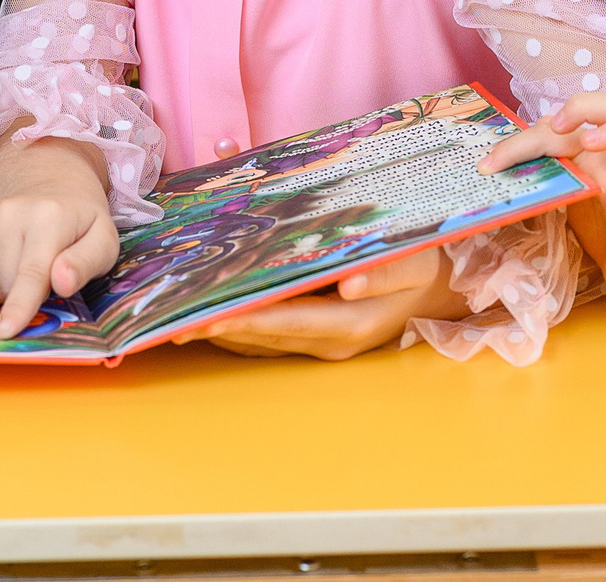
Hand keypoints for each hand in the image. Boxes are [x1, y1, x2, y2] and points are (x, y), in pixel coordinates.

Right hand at [0, 143, 121, 337]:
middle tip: (39, 284)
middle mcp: (10, 212)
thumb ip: (86, 263)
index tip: (5, 332)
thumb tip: (61, 282)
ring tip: (19, 273)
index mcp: (48, 217)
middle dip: (17, 299)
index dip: (19, 306)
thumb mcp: (103, 242)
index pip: (32, 272)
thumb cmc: (81, 225)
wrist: (53, 188)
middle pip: (3, 284)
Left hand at [191, 245, 461, 359]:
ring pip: (258, 341)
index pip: (285, 322)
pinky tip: (206, 309)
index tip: (204, 316)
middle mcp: (328, 342)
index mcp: (349, 325)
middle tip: (168, 319)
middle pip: (261, 336)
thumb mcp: (413, 261)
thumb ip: (385, 271)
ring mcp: (319, 344)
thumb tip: (352, 283)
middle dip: (215, 328)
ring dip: (218, 329)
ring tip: (175, 314)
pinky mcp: (313, 338)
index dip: (243, 320)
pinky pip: (266, 336)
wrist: (437, 289)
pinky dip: (236, 324)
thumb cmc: (421, 267)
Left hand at [483, 91, 605, 305]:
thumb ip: (547, 166)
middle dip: (587, 106)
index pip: (572, 120)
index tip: (494, 160)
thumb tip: (506, 153)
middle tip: (555, 126)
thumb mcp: (568, 188)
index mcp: (599, 148)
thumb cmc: (600, 220)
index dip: (531, 133)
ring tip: (588, 143)